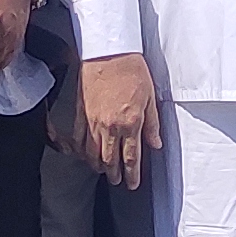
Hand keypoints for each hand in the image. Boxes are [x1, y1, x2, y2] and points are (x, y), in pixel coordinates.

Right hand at [81, 51, 162, 188]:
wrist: (109, 52)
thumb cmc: (132, 70)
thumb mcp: (151, 97)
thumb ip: (152, 124)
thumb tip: (155, 144)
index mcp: (131, 123)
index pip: (131, 157)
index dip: (132, 174)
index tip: (132, 184)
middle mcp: (111, 126)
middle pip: (111, 159)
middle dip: (114, 174)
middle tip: (118, 181)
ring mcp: (93, 121)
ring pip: (93, 152)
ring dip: (98, 165)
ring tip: (102, 171)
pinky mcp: (81, 112)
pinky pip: (79, 138)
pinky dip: (82, 150)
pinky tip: (85, 155)